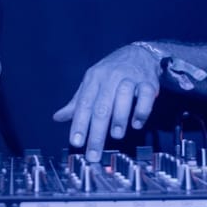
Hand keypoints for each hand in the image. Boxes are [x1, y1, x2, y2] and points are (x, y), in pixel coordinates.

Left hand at [52, 44, 160, 162]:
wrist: (138, 53)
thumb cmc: (111, 72)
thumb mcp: (91, 83)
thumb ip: (77, 102)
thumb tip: (58, 117)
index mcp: (93, 79)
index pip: (84, 104)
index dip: (79, 124)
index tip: (76, 143)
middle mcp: (110, 77)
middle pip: (102, 106)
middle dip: (96, 132)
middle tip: (93, 153)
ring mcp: (130, 78)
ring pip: (124, 97)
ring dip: (119, 118)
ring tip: (116, 135)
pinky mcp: (148, 82)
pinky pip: (146, 96)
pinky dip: (142, 111)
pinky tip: (136, 124)